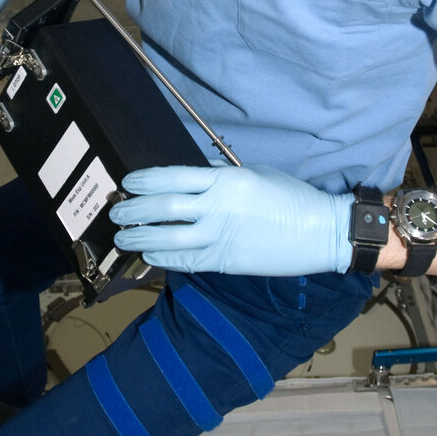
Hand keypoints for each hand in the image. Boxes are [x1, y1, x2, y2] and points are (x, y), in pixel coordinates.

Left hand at [109, 164, 353, 275]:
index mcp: (226, 180)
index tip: (128, 183)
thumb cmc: (290, 197)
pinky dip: (163, 257)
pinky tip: (149, 253)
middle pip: (164, 208)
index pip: (173, 178)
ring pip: (168, 238)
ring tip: (122, 237)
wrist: (319, 231)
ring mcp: (221, 236)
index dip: (146, 181)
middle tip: (117, 212)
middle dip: (135, 210)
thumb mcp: (255, 174)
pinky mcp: (226, 261)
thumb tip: (190, 182)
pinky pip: (186, 260)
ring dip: (140, 237)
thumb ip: (220, 178)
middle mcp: (218, 207)